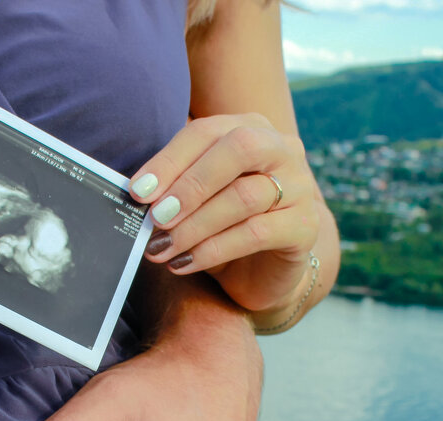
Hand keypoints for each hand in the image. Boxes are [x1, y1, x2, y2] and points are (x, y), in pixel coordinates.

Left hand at [130, 113, 320, 313]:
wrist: (262, 271)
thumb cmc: (222, 226)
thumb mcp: (196, 200)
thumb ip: (174, 187)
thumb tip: (137, 192)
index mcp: (252, 128)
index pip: (207, 131)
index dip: (170, 160)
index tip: (138, 191)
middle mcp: (282, 149)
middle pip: (239, 149)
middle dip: (191, 184)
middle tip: (157, 216)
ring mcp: (300, 187)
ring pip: (244, 197)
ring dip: (195, 225)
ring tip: (163, 247)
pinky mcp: (305, 227)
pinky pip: (256, 233)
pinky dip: (214, 249)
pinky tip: (185, 263)